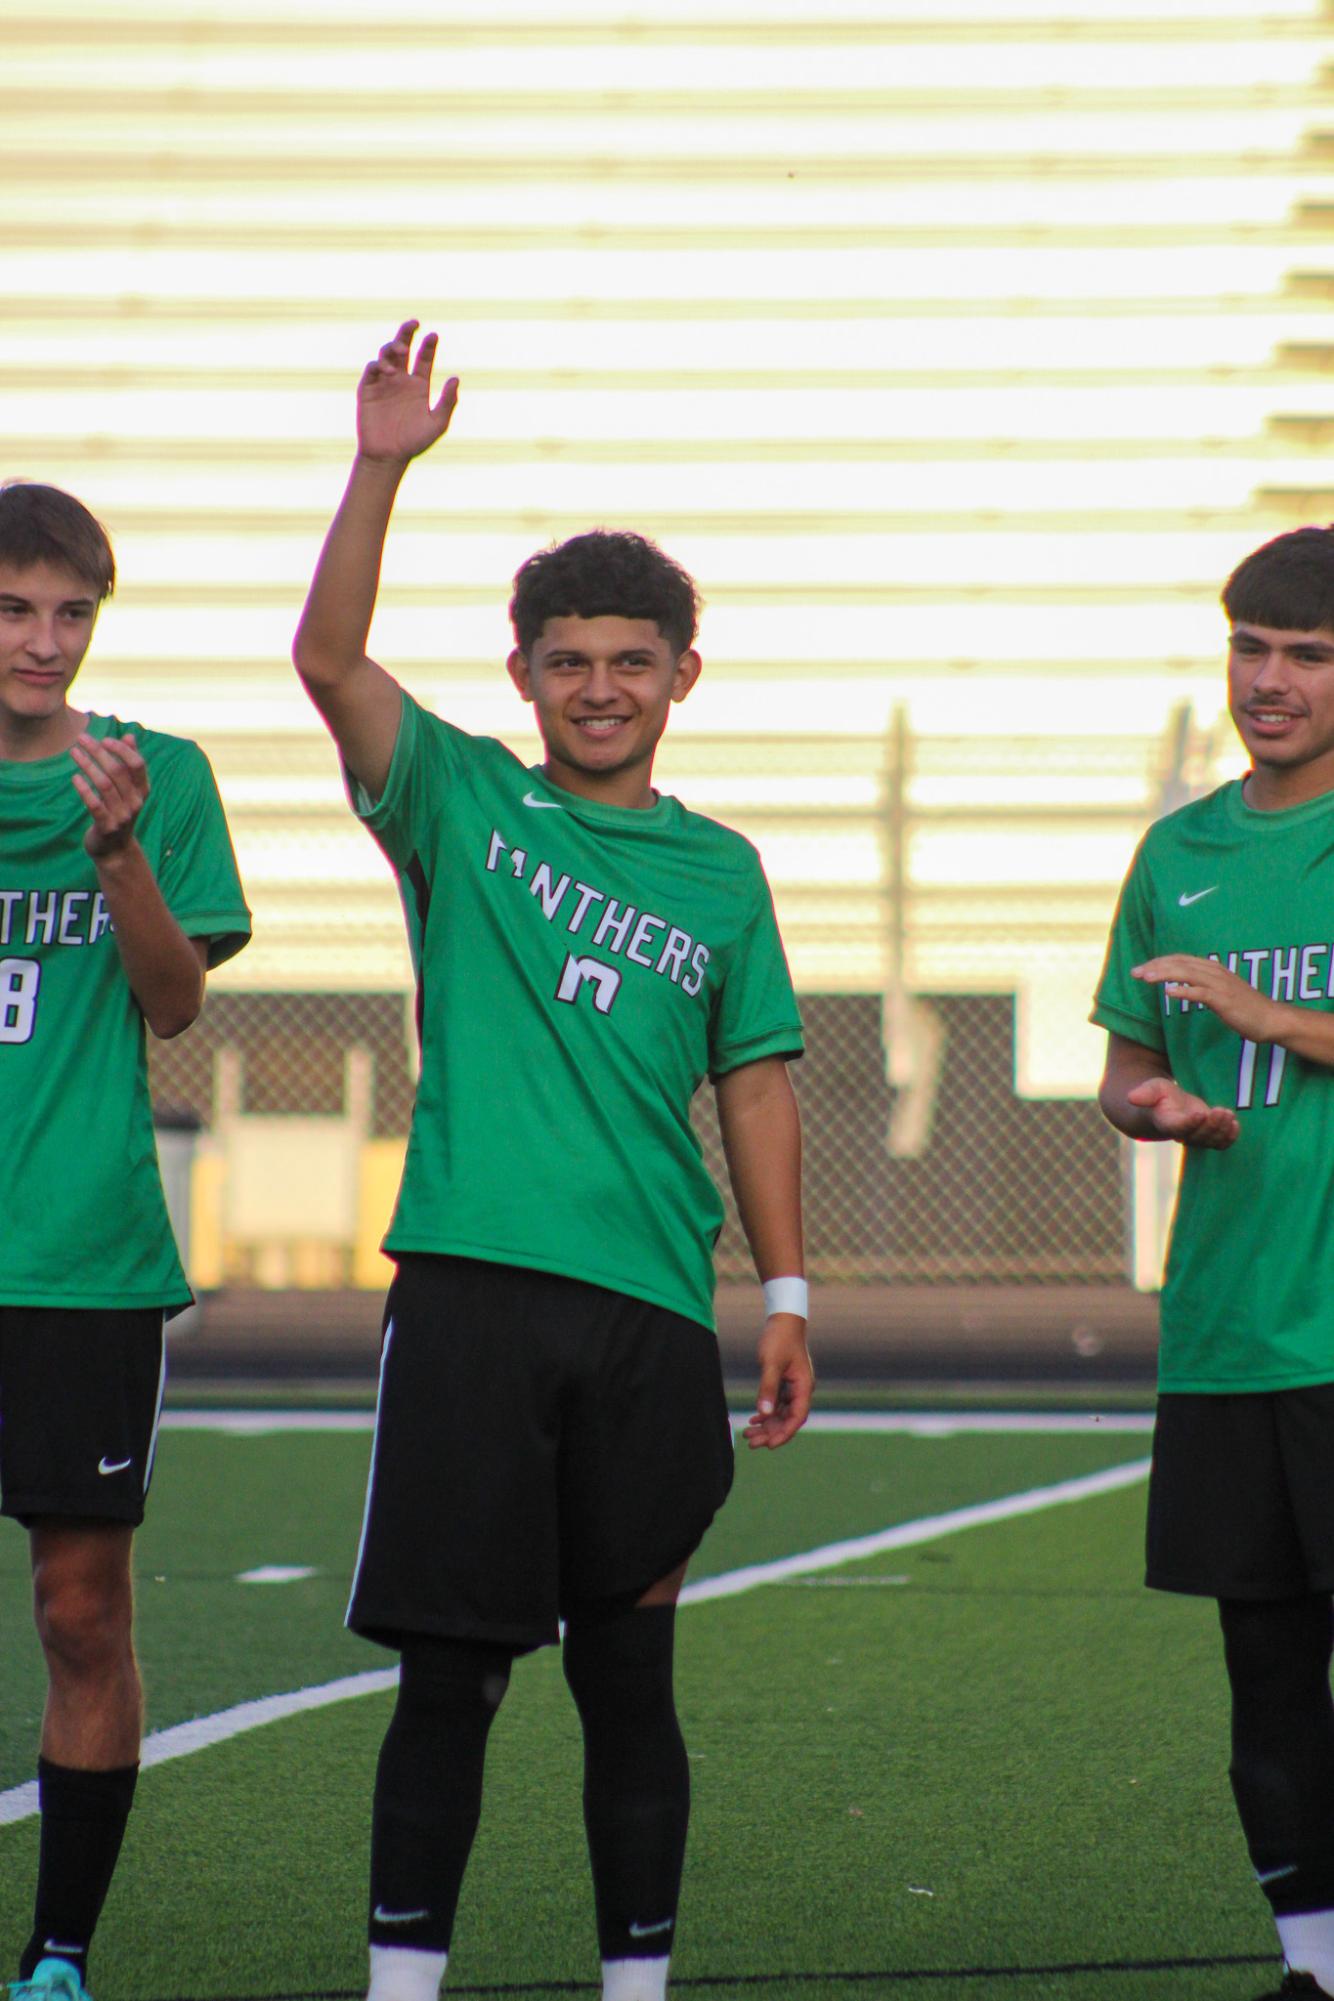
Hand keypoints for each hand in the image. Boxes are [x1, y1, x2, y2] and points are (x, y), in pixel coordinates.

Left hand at [72, 732, 148, 858]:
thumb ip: (129, 764)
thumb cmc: (119, 812)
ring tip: (73, 752)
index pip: (137, 764)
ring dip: (87, 765)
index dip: (121, 750)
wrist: (115, 850)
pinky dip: (84, 790)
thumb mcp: (128, 789)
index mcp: (142, 790)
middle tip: (81, 738)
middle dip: (98, 752)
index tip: (104, 739)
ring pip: (104, 785)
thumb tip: (130, 736)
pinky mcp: (107, 826)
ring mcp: (122, 815)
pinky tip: (75, 778)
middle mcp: (135, 802)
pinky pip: (94, 805)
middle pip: (118, 771)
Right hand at [356, 320, 458, 464]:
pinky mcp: (367, 389)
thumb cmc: (415, 443)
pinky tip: (387, 370)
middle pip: (403, 348)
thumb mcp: (437, 424)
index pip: (424, 358)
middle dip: (407, 332)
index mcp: (419, 384)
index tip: (434, 336)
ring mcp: (383, 383)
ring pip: (386, 354)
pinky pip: (371, 370)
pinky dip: (378, 364)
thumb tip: (455, 378)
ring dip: (392, 347)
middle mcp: (401, 379)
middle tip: (414, 323)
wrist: (388, 457)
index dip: (429, 346)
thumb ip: (447, 402)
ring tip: (400, 350)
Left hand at [743, 1314, 813, 1449]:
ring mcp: (793, 1387)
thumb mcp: (771, 1363)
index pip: (797, 1417)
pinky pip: (777, 1404)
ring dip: (767, 1426)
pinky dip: (766, 1413)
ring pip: (781, 1414)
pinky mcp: (784, 1382)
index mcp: (804, 1386)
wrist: (783, 1319)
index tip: (769, 1445)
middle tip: (752, 1443)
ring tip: (748, 1435)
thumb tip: (764, 1414)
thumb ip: (768, 1388)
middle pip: (788, 1419)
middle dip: (771, 1433)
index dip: (784, 1433)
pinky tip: (753, 1420)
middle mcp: (801, 1390)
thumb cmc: (780, 1338)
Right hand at [1125, 1075, 1238, 1148]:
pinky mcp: (1208, 1135)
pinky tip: (1235, 1124)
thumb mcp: (1151, 1089)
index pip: (1179, 1128)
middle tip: (1221, 1111)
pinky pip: (1220, 1143)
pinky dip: (1229, 1137)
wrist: (1165, 1106)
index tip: (1200, 1113)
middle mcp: (1182, 1134)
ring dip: (1222, 1130)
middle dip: (1211, 1125)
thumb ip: (1144, 1094)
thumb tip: (1131, 1097)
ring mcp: (1196, 1137)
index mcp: (1167, 1123)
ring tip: (1228, 1114)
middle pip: (1198, 1136)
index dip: (1190, 1123)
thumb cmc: (1158, 1096)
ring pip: (1211, 1141)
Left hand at [1132, 954, 1276, 1041]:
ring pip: (1187, 974)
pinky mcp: (1225, 1000)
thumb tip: (1180, 985)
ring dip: (1165, 974)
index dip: (1159, 962)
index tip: (1141, 969)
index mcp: (1212, 969)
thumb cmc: (1244, 1008)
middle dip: (1155, 966)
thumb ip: (1201, 986)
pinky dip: (1184, 991)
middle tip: (1135, 972)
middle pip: (1180, 963)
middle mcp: (1215, 972)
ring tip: (1146, 978)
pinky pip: (1201, 993)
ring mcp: (1220, 985)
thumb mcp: (1219, 992)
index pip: (1180, 959)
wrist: (1270, 1019)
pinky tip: (1169, 993)